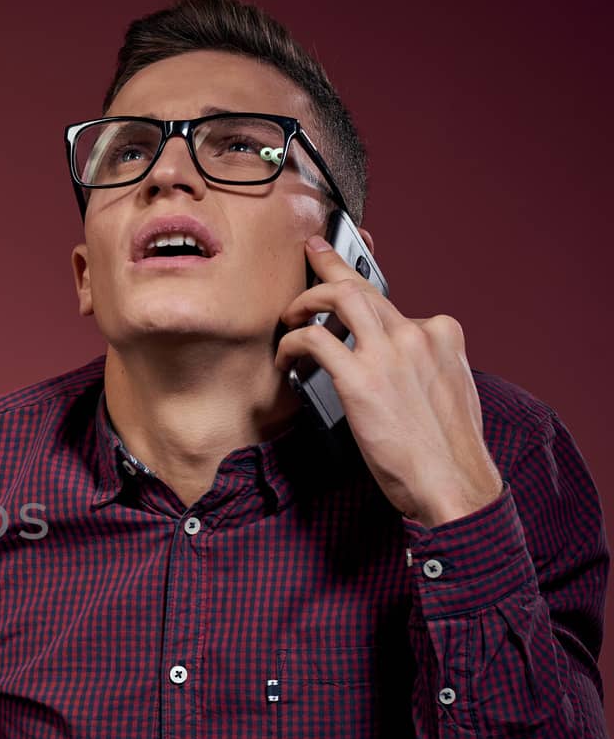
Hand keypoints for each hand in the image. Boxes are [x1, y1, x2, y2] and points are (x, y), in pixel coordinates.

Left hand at [274, 234, 503, 527]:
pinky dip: (293, 341)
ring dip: (306, 298)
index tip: (345, 279)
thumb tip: (393, 364)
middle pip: (363, 287)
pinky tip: (286, 356)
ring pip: (338, 297)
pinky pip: (314, 339)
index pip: (392, 303)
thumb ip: (423, 365)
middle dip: (330, 266)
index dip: (361, 292)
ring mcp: (390, 353)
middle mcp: (418, 334)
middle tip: (310, 256)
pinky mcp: (361, 378)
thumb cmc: (446, 449)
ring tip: (289, 314)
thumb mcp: (447, 390)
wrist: (453, 482)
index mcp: (441, 335)